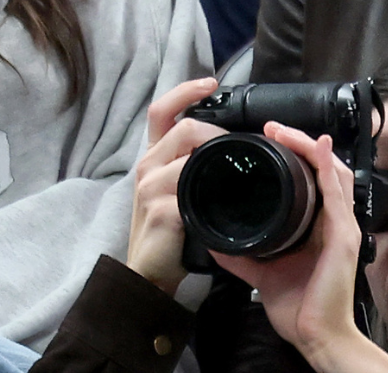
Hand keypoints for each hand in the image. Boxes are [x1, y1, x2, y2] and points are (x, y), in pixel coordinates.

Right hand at [125, 78, 221, 293]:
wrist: (150, 274)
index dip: (185, 91)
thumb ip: (195, 170)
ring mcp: (150, 187)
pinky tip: (227, 197)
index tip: (212, 82)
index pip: (162, 111)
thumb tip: (229, 150)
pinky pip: (191, 187)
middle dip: (217, 132)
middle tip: (241, 147)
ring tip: (239, 172)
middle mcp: (147, 166)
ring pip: (189, 152)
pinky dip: (213, 189)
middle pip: (184, 128)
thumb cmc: (170, 236)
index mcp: (152, 159)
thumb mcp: (180, 194)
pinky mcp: (161, 209)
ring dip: (220, 156)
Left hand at [211, 126, 367, 367]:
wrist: (317, 338)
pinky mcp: (344, 238)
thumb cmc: (298, 309)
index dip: (295, 157)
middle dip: (300, 144)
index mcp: (318, 229)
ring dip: (310, 147)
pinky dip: (327, 168)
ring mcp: (343, 228)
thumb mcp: (261, 273)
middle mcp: (335, 223)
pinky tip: (317, 147)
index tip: (267, 141)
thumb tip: (214, 239)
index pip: (313, 182)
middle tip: (272, 128)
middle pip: (325, 169)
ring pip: (333, 173)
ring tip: (285, 131)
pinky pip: (337, 194)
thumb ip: (242, 255)